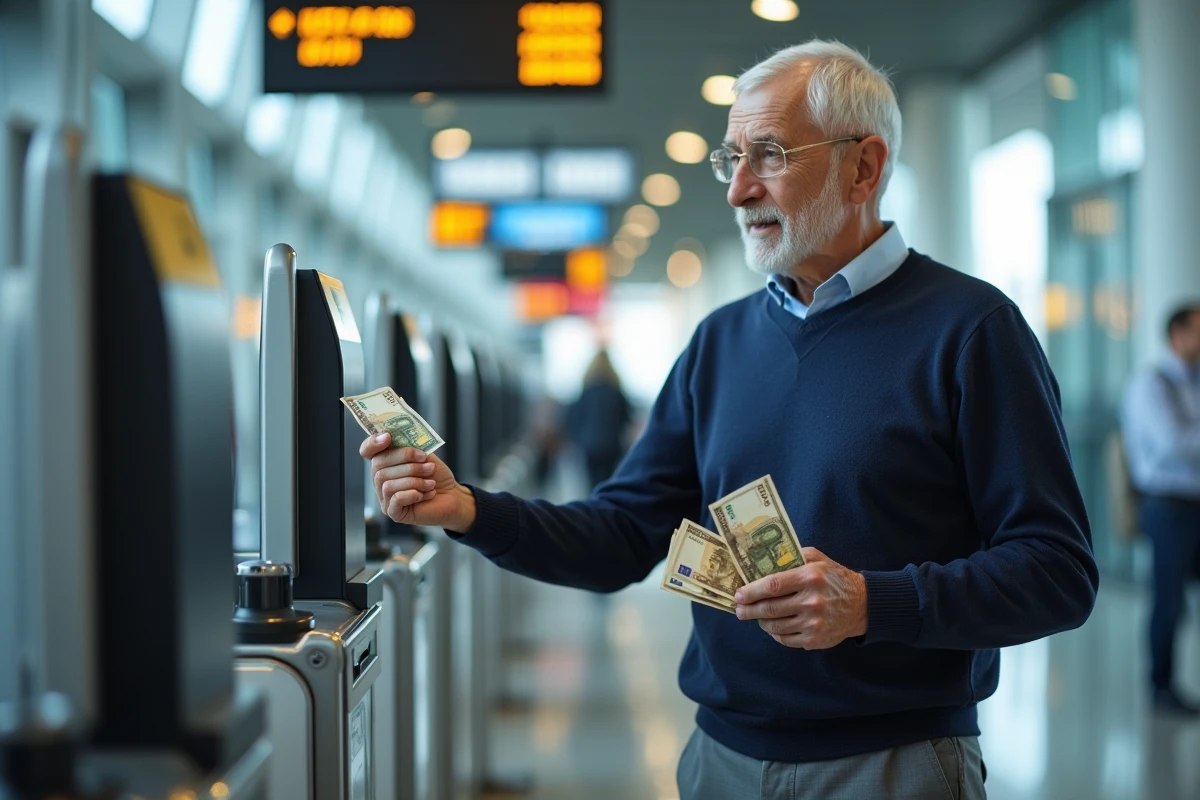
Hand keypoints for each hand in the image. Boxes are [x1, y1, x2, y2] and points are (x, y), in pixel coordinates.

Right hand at [359, 434, 476, 531]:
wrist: (452, 496)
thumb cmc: (435, 475)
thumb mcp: (423, 454)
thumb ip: (408, 445)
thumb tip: (395, 436)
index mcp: (386, 463)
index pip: (367, 451)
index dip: (372, 443)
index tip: (388, 437)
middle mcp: (381, 480)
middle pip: (378, 466)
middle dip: (406, 461)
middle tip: (427, 464)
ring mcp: (385, 498)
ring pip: (388, 484)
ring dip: (414, 480)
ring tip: (431, 482)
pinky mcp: (395, 513)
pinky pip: (396, 499)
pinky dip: (413, 494)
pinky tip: (426, 494)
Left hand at [734, 547, 867, 649]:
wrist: (863, 605)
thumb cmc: (835, 578)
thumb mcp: (817, 558)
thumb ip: (791, 556)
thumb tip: (760, 561)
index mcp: (809, 577)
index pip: (772, 585)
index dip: (751, 591)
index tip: (738, 595)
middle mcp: (812, 601)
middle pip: (770, 608)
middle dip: (749, 610)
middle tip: (739, 610)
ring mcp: (814, 623)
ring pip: (775, 626)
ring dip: (760, 622)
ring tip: (755, 616)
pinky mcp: (816, 640)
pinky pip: (786, 639)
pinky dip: (775, 633)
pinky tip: (772, 627)